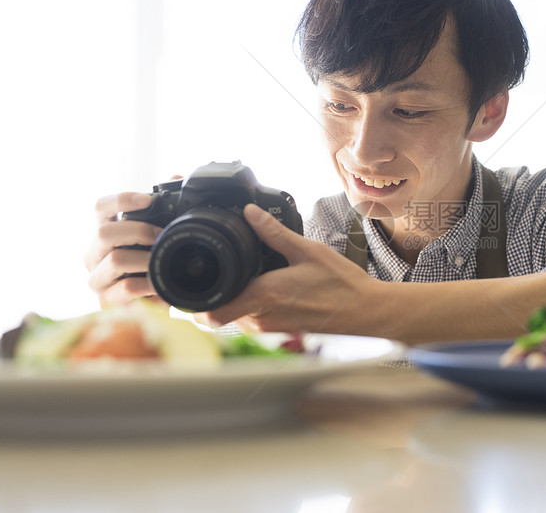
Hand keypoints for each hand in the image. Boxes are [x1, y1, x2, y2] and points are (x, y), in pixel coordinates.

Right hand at [84, 191, 163, 305]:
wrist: (155, 305)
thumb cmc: (153, 266)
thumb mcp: (159, 238)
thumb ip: (164, 209)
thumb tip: (176, 177)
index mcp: (106, 233)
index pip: (100, 208)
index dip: (120, 200)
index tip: (147, 199)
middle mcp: (95, 253)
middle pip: (104, 232)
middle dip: (138, 230)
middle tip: (162, 235)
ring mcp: (98, 277)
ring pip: (115, 259)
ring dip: (146, 258)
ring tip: (164, 261)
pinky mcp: (107, 300)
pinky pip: (126, 288)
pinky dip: (148, 283)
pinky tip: (161, 284)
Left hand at [198, 204, 378, 333]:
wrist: (366, 312)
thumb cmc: (342, 284)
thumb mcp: (307, 250)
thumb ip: (274, 233)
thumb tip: (250, 213)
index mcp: (264, 296)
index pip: (211, 313)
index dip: (189, 305)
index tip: (178, 292)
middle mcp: (262, 318)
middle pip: (220, 311)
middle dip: (215, 293)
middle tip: (217, 270)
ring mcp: (271, 328)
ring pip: (236, 315)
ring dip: (235, 298)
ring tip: (250, 275)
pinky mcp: (281, 332)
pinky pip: (253, 319)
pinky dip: (252, 305)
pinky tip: (268, 287)